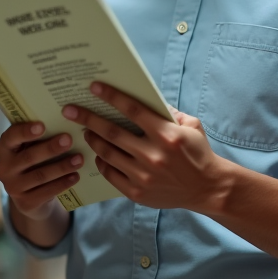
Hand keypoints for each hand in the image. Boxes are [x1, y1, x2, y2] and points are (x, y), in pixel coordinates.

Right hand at [0, 122, 83, 219]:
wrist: (31, 196)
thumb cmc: (34, 162)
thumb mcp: (31, 148)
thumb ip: (40, 137)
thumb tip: (66, 120)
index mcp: (4, 148)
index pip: (11, 137)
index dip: (25, 131)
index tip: (42, 125)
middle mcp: (4, 168)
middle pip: (29, 157)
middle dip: (50, 148)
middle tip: (69, 140)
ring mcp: (13, 187)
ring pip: (40, 175)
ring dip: (62, 166)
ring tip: (79, 159)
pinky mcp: (25, 203)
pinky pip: (46, 192)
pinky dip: (62, 183)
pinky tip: (75, 176)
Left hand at [61, 82, 234, 212]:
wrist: (207, 189)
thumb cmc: (198, 153)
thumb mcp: (191, 126)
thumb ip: (169, 112)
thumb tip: (146, 99)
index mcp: (166, 134)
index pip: (132, 110)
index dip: (111, 97)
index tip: (93, 87)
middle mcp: (152, 155)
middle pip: (111, 132)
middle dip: (87, 118)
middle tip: (70, 110)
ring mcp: (143, 175)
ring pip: (107, 153)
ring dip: (92, 139)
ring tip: (84, 131)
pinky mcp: (137, 192)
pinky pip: (110, 174)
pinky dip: (102, 162)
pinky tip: (99, 153)